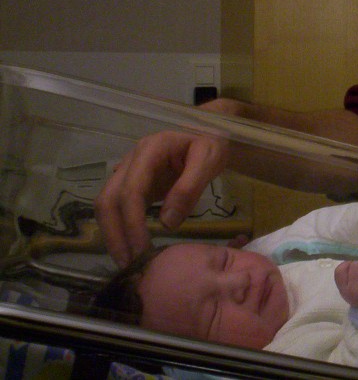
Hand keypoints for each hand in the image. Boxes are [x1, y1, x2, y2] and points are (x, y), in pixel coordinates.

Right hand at [94, 130, 227, 266]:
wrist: (208, 133)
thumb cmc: (211, 143)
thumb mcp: (210, 159)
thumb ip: (190, 187)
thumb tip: (167, 223)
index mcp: (149, 149)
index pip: (130, 190)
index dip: (132, 223)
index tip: (141, 251)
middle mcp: (131, 160)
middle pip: (107, 199)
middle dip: (114, 234)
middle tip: (129, 265)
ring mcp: (128, 171)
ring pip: (106, 205)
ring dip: (113, 234)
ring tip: (127, 261)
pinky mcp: (133, 184)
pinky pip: (118, 207)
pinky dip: (120, 228)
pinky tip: (130, 247)